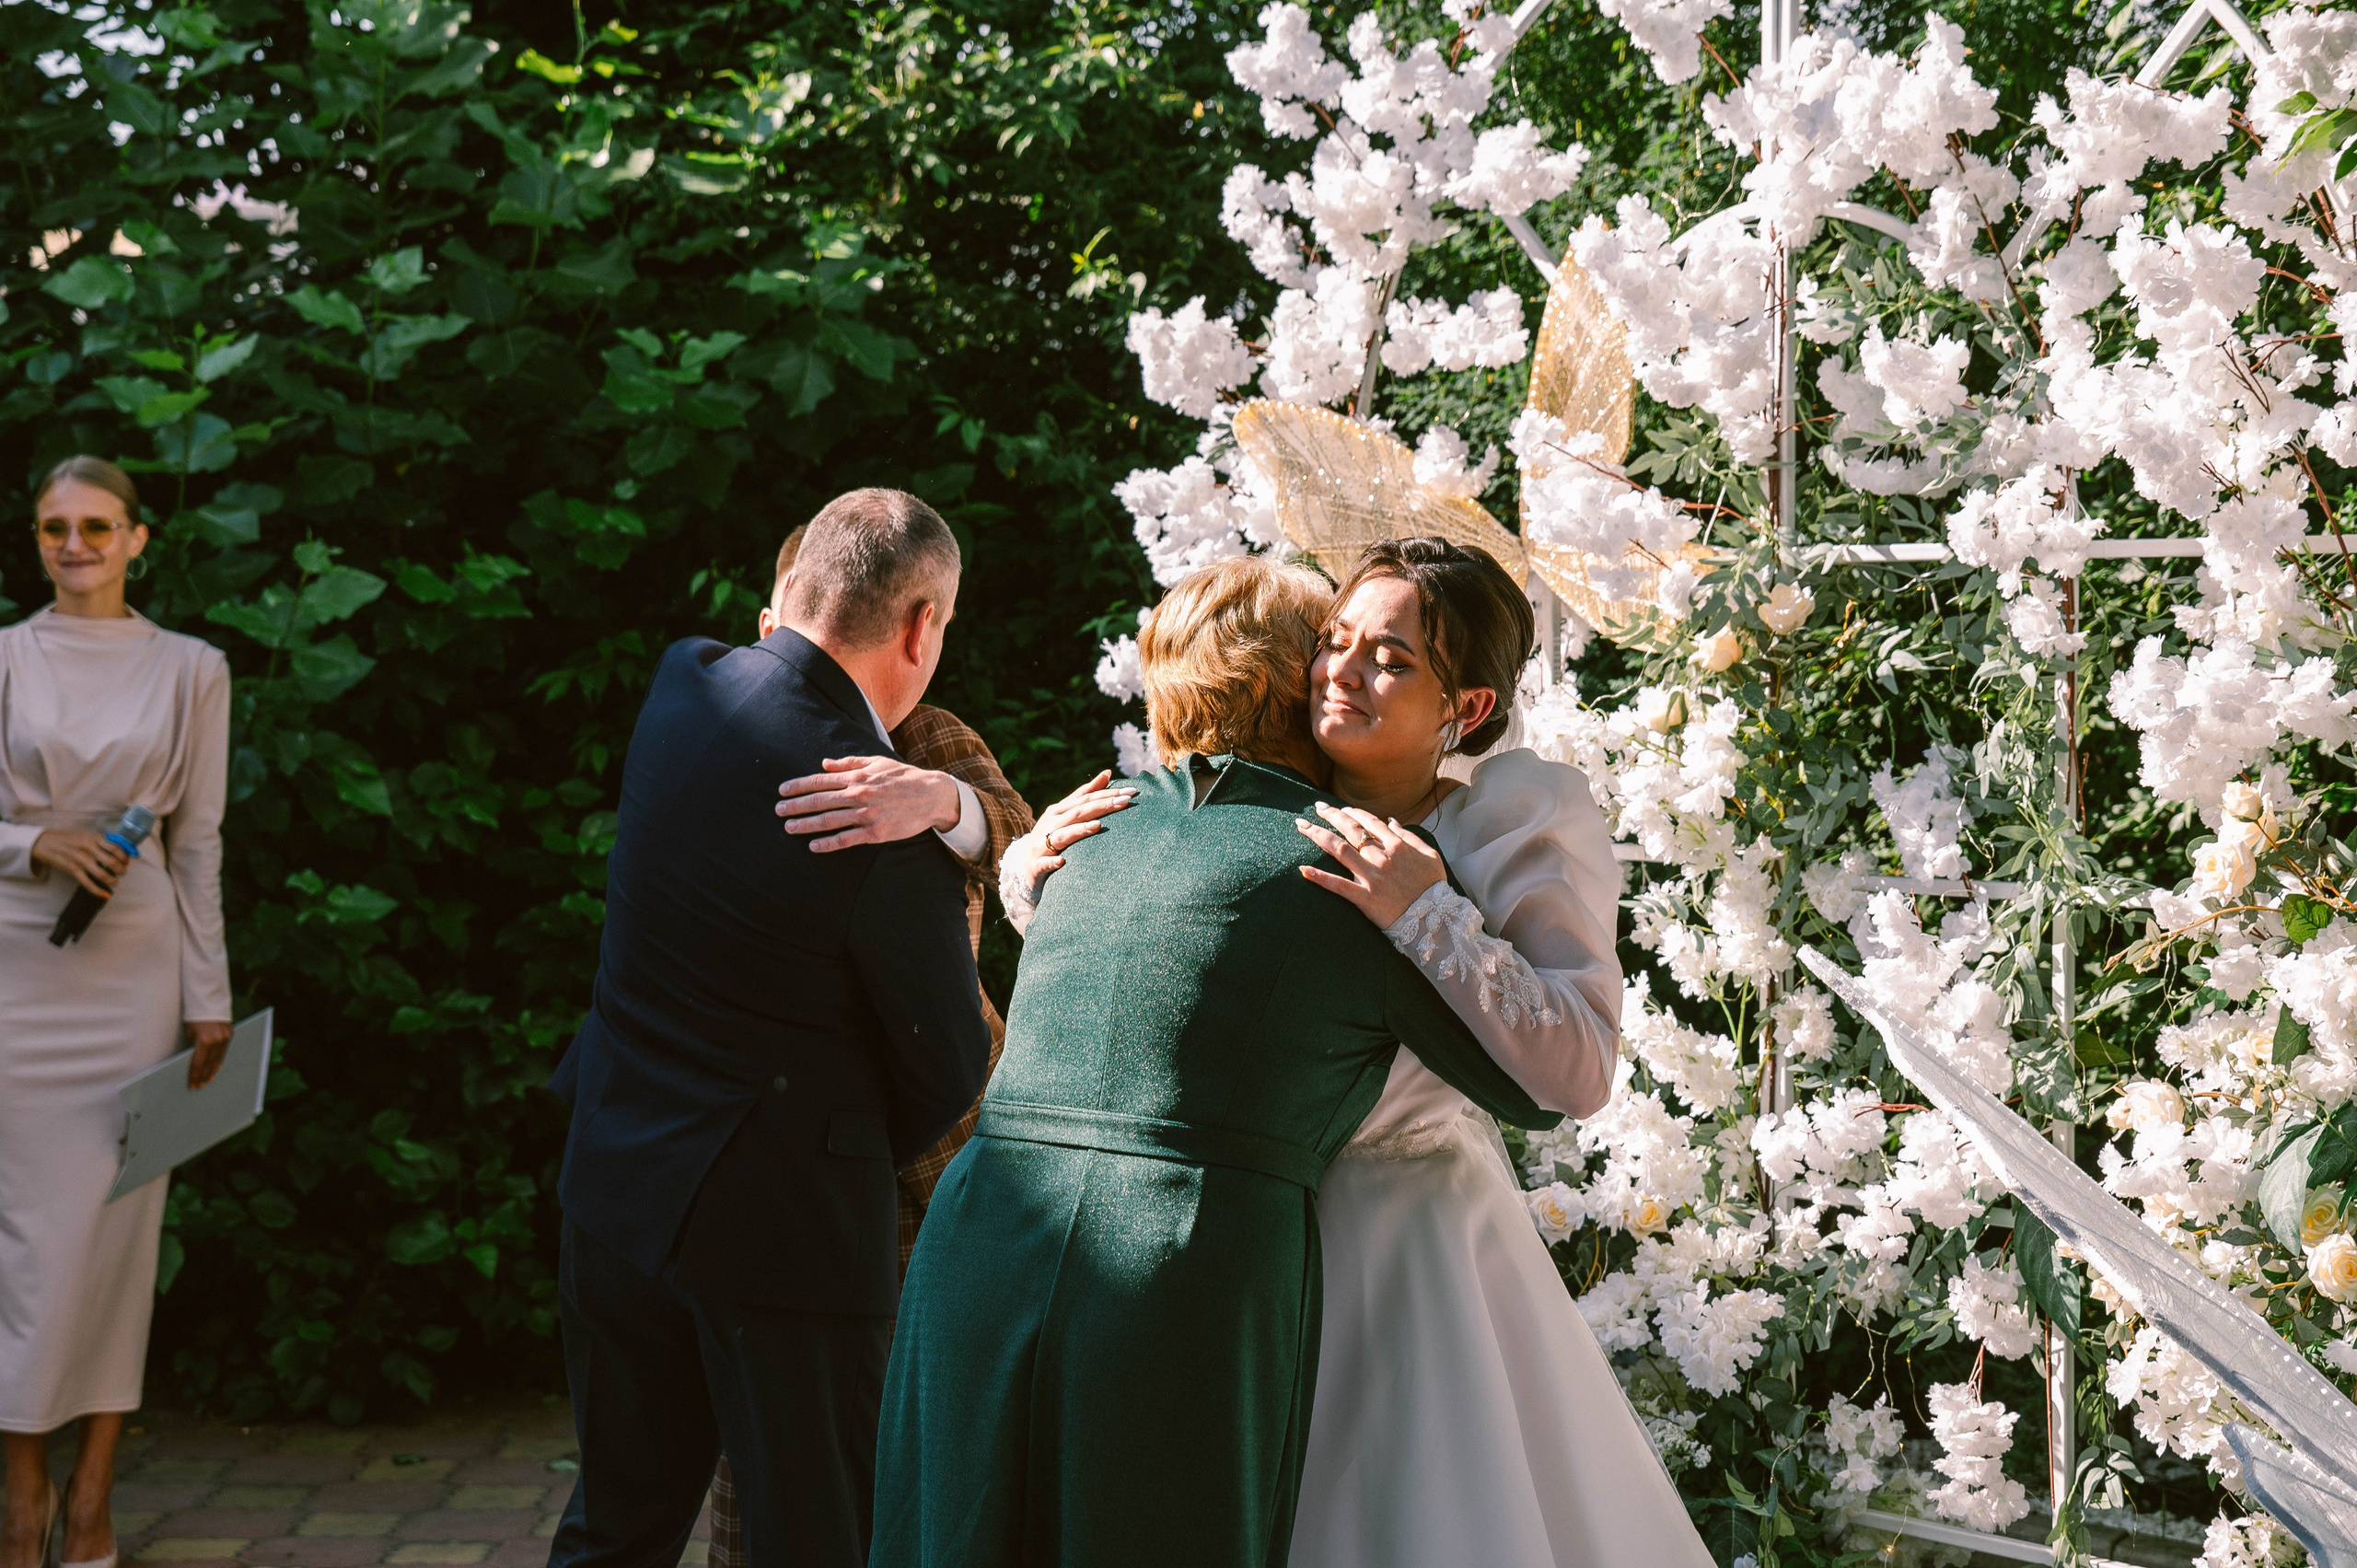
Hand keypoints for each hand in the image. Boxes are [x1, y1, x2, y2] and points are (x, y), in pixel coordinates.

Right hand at [31, 830, 128, 897]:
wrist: (46, 843)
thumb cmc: (69, 840)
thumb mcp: (86, 836)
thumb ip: (102, 842)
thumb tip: (120, 851)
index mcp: (94, 838)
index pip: (116, 848)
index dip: (125, 857)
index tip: (128, 862)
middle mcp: (88, 849)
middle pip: (112, 862)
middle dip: (121, 870)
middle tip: (122, 873)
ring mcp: (80, 860)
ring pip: (103, 874)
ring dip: (113, 881)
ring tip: (115, 882)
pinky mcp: (72, 870)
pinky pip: (89, 884)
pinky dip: (99, 891)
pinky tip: (106, 894)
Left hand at [186, 1019, 233, 1088]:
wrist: (208, 1000)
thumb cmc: (194, 1016)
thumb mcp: (190, 1033)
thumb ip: (193, 1047)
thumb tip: (194, 1060)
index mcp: (204, 1041)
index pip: (198, 1064)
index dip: (194, 1076)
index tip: (191, 1085)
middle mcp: (216, 1041)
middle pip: (209, 1063)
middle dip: (203, 1075)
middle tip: (200, 1086)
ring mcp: (225, 1037)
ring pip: (218, 1058)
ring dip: (212, 1069)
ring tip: (208, 1079)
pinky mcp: (229, 1033)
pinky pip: (224, 1050)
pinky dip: (219, 1059)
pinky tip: (217, 1066)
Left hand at [776, 756, 962, 851]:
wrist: (932, 795)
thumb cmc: (904, 777)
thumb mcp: (877, 762)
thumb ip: (849, 763)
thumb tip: (824, 764)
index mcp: (858, 776)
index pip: (820, 781)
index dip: (799, 786)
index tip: (782, 790)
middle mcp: (859, 794)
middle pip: (820, 800)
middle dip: (796, 806)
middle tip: (778, 810)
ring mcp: (866, 814)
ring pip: (829, 820)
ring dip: (806, 824)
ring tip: (789, 827)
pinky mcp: (875, 832)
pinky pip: (847, 839)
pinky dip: (829, 843)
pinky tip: (814, 846)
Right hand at [1008, 770, 1138, 885]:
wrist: (1025, 865)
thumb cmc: (1051, 836)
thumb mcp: (1067, 814)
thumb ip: (1085, 795)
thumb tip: (1107, 772)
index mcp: (1059, 811)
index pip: (1085, 799)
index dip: (1107, 793)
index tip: (1131, 792)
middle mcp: (1050, 824)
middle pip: (1078, 812)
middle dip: (1102, 806)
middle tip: (1125, 802)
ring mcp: (1042, 844)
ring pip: (1061, 835)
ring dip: (1079, 830)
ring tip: (1098, 826)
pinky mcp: (1036, 865)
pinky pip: (1045, 863)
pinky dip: (1053, 861)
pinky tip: (1062, 861)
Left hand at [1295, 802, 1445, 927]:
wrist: (1435, 918)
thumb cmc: (1433, 887)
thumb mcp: (1429, 855)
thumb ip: (1410, 836)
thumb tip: (1391, 821)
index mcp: (1397, 845)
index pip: (1370, 821)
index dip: (1353, 812)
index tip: (1342, 809)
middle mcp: (1381, 857)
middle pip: (1350, 829)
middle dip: (1331, 815)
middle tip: (1317, 807)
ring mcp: (1371, 876)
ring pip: (1339, 849)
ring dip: (1317, 835)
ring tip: (1301, 825)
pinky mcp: (1364, 897)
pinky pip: (1338, 885)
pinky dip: (1319, 877)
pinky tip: (1302, 869)